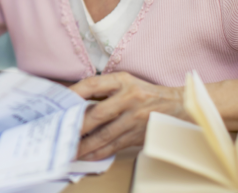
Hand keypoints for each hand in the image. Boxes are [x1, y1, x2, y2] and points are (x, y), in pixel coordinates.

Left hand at [70, 72, 185, 160]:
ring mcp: (135, 119)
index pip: (93, 85)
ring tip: (68, 149)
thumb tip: (72, 98)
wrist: (178, 106)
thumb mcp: (125, 82)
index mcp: (123, 81)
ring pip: (105, 135)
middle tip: (59, 132)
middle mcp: (129, 99)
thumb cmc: (145, 93)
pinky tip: (85, 156)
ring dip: (84, 145)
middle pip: (97, 114)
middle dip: (76, 126)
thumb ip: (102, 89)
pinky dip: (98, 152)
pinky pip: (114, 146)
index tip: (58, 101)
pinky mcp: (138, 135)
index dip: (74, 93)